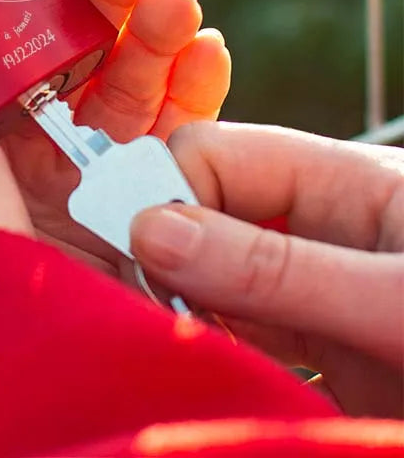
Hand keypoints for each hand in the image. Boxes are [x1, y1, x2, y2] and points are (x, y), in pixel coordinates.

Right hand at [130, 122, 403, 416]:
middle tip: (156, 307)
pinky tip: (198, 365)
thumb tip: (150, 231)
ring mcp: (318, 286)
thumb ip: (274, 269)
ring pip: (216, 275)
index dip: (168, 194)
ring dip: (184, 304)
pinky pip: (241, 330)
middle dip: (168, 253)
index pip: (216, 156)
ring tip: (171, 340)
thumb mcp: (392, 302)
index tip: (143, 255)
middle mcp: (324, 226)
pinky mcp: (322, 345)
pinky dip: (211, 344)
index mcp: (344, 182)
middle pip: (207, 213)